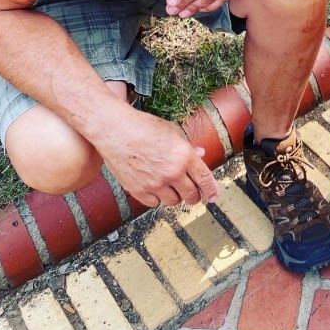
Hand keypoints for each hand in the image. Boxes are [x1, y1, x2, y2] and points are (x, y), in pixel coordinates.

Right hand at [96, 108, 218, 207]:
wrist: (115, 130)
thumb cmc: (144, 126)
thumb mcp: (172, 131)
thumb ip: (188, 146)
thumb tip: (201, 154)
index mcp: (184, 156)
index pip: (204, 179)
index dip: (211, 190)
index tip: (214, 196)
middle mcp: (172, 172)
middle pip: (191, 194)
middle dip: (195, 195)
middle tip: (193, 194)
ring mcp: (155, 184)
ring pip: (174, 201)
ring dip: (176, 197)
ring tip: (173, 188)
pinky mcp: (139, 190)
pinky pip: (154, 203)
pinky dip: (158, 199)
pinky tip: (156, 189)